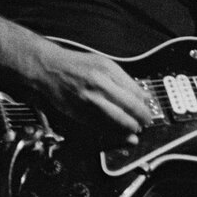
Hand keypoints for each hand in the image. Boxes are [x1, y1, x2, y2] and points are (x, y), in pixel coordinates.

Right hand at [33, 45, 153, 143]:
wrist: (49, 68)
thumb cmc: (77, 65)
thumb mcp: (103, 64)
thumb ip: (123, 80)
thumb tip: (143, 96)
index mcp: (108, 70)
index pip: (136, 92)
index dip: (145, 105)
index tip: (147, 110)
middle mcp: (100, 84)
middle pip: (131, 107)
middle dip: (142, 118)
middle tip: (144, 122)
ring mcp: (89, 99)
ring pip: (118, 120)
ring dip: (130, 127)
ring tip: (134, 128)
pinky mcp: (80, 112)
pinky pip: (102, 126)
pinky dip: (114, 131)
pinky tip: (119, 132)